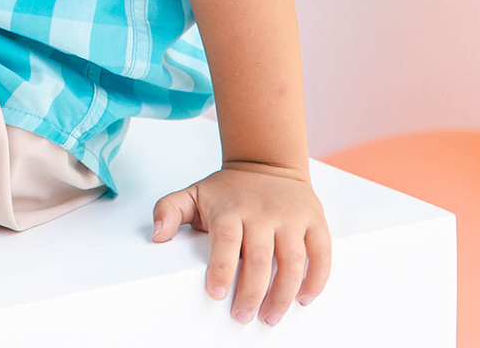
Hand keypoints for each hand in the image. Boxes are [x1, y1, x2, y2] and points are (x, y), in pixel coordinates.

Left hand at [151, 162, 330, 325]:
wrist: (266, 163)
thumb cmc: (228, 189)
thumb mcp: (193, 193)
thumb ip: (169, 211)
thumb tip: (157, 235)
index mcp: (231, 209)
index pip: (226, 241)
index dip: (221, 269)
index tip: (216, 294)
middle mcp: (262, 213)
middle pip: (259, 258)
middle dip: (252, 293)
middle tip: (243, 316)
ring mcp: (291, 217)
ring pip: (292, 260)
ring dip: (283, 294)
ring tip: (271, 316)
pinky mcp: (314, 221)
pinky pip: (321, 253)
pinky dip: (316, 279)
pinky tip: (304, 297)